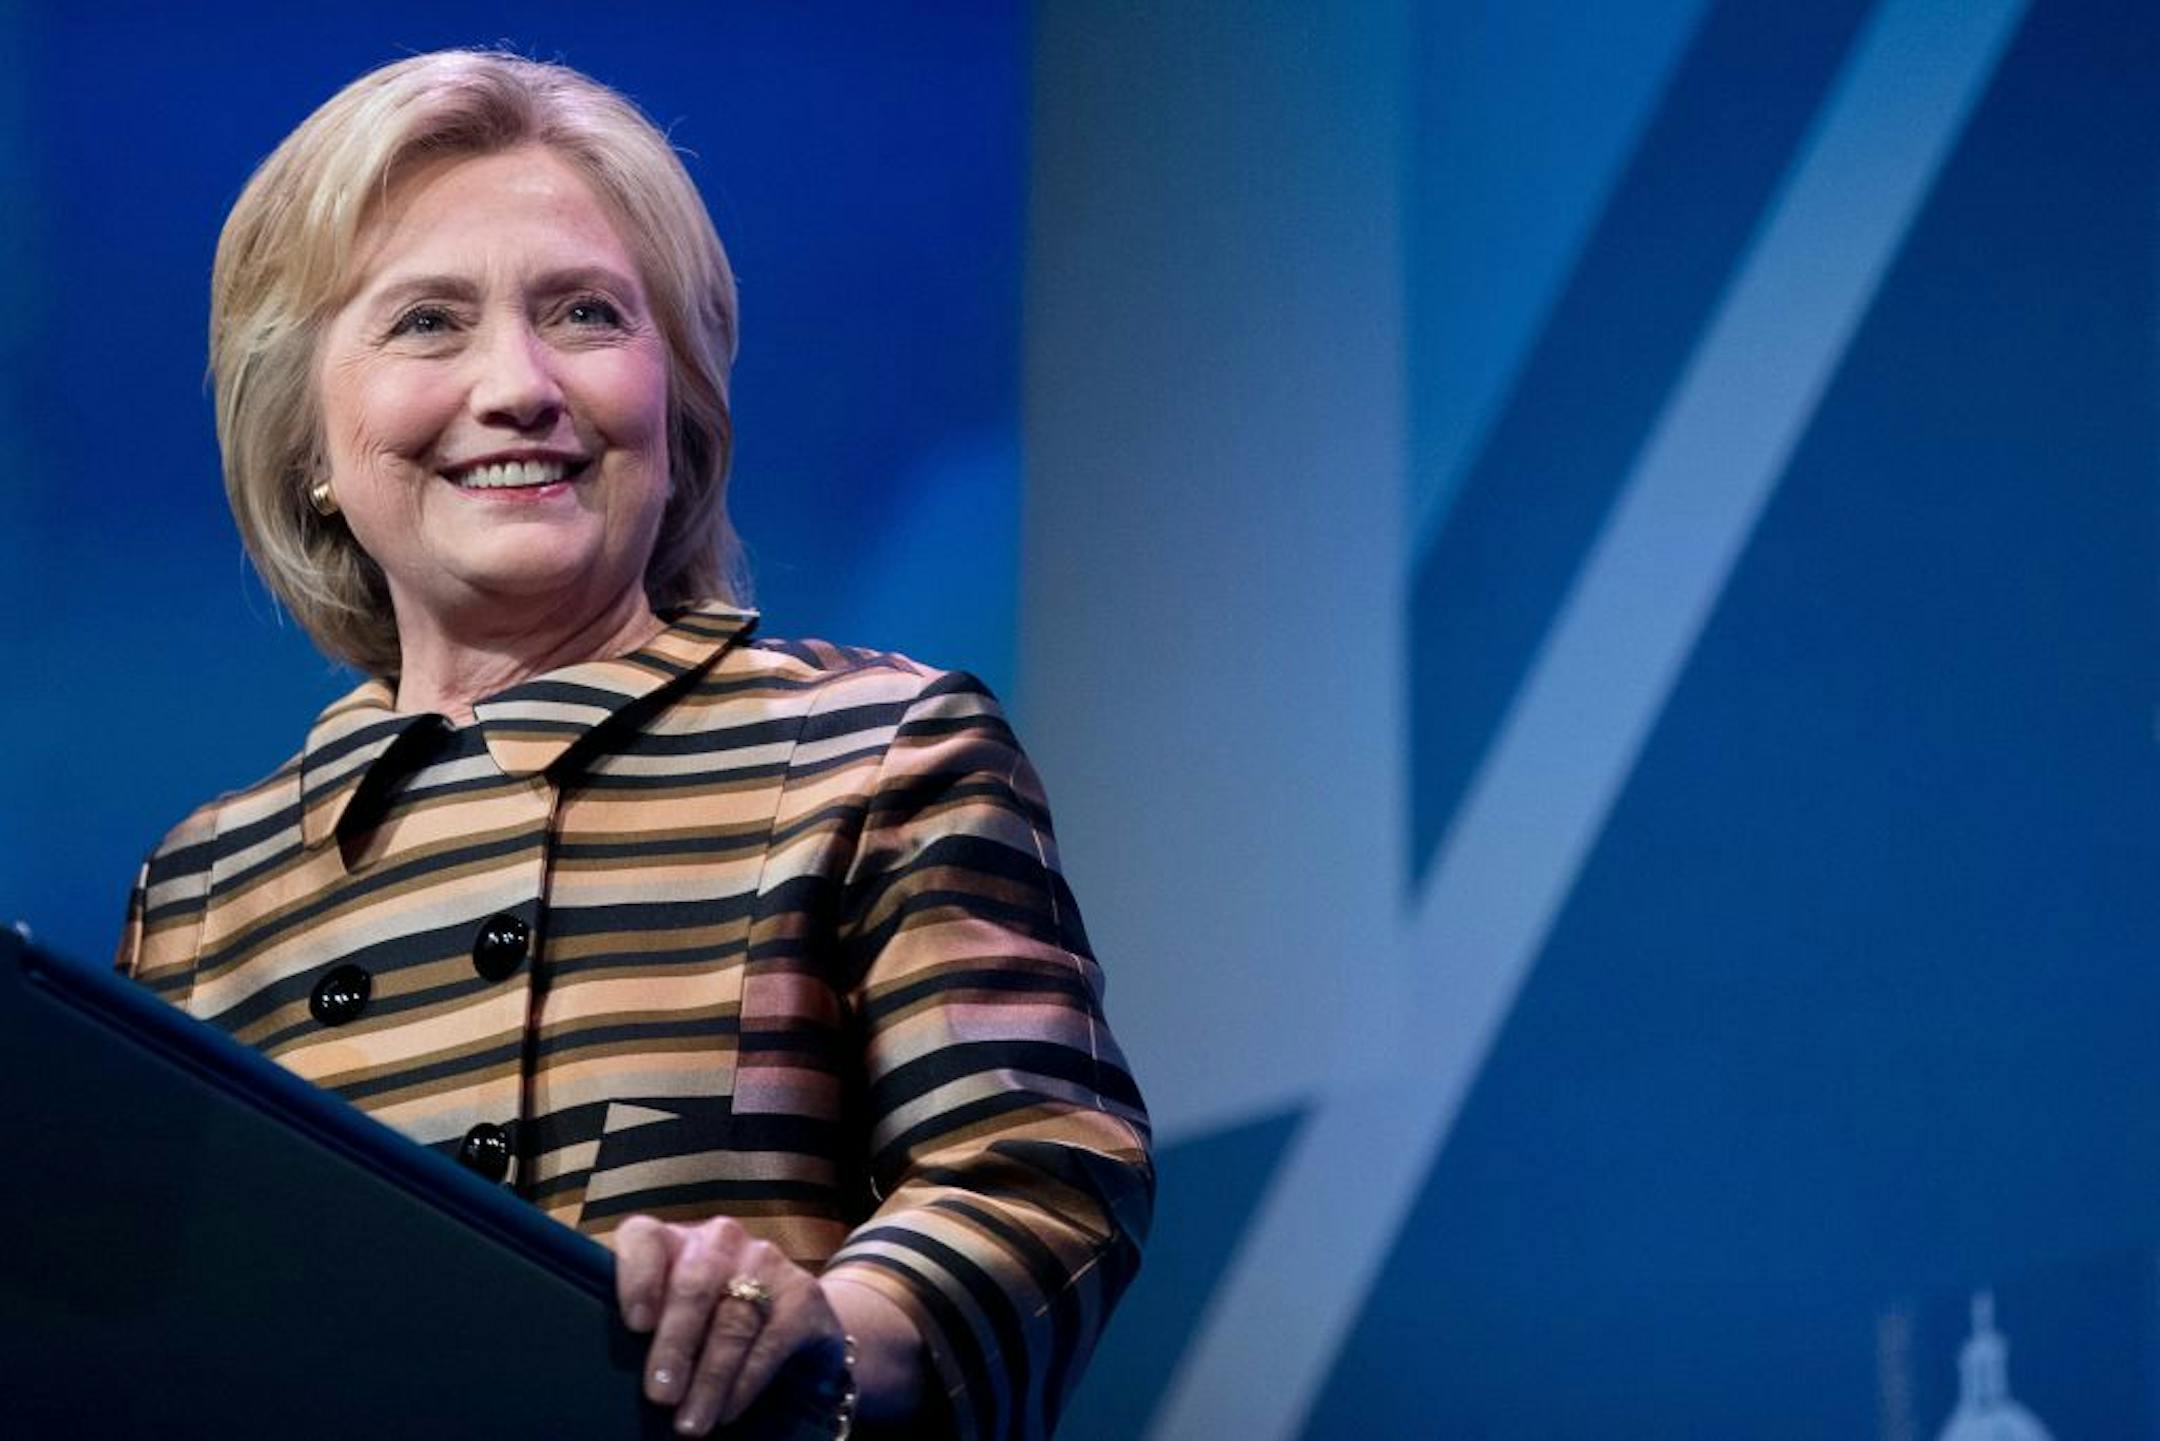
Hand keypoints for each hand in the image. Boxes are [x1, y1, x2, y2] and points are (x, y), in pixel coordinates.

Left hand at [615, 1214, 845, 1436]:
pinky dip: (746, 1380)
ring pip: (732, 1320)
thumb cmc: (709, 1320)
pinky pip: (770, 1340)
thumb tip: (609, 1373)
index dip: (637, 1277)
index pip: (644, 1238)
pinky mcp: (802, 1294)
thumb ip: (646, 1324)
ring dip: (710, 1378)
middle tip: (660, 1396)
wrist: (793, 1317)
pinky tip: (728, 1410)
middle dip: (675, 1345)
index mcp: (674, 1241)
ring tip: (690, 1422)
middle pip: (693, 1286)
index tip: (635, 1325)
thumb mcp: (672, 1313)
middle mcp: (720, 1239)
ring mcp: (766, 1261)